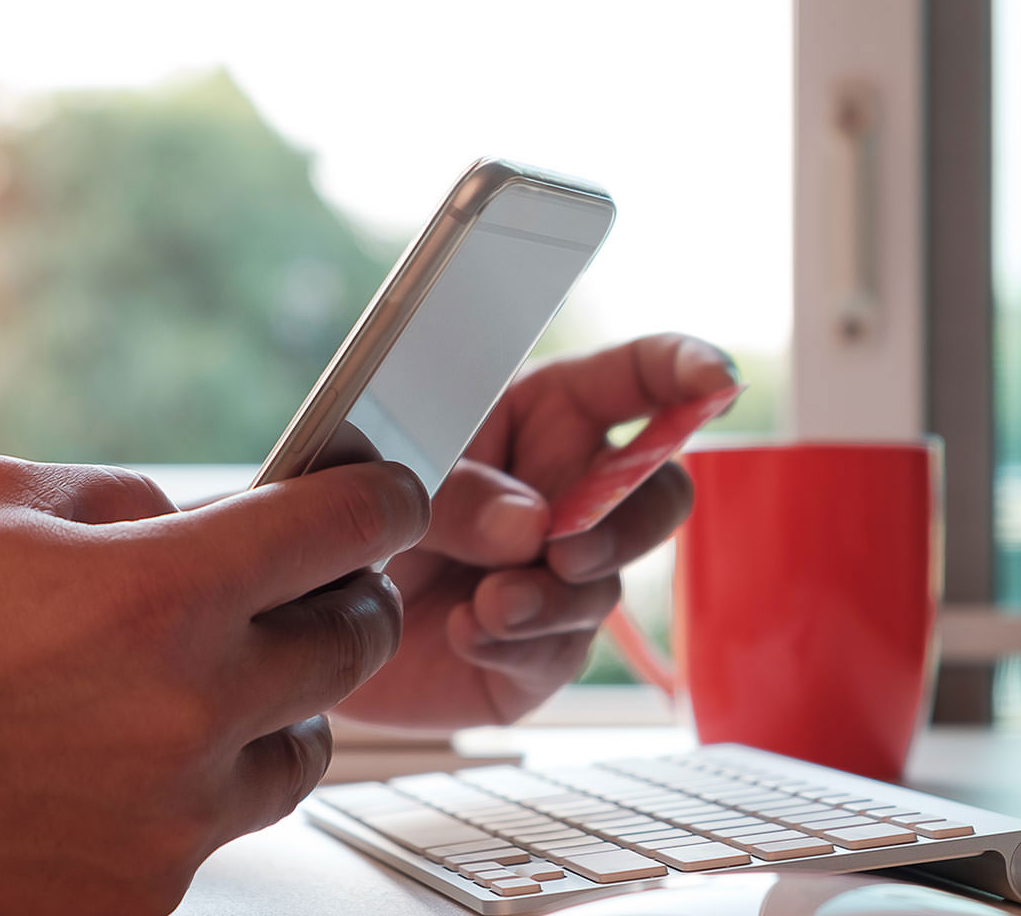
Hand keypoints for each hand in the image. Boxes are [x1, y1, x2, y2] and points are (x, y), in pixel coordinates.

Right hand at [0, 456, 427, 914]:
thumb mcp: (2, 501)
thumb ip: (132, 497)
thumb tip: (208, 517)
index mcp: (160, 596)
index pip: (344, 530)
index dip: (384, 501)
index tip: (388, 500)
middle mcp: (187, 712)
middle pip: (355, 643)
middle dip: (349, 600)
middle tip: (317, 587)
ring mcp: (171, 819)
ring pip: (308, 748)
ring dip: (286, 703)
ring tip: (218, 680)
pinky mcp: (142, 896)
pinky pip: (226, 828)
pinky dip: (206, 786)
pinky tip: (139, 758)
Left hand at [336, 333, 736, 728]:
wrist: (305, 609)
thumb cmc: (353, 507)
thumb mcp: (394, 476)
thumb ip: (459, 494)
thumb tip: (535, 530)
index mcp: (541, 414)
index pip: (636, 378)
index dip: (685, 372)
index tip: (715, 381)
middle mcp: (565, 490)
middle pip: (659, 492)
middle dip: (629, 522)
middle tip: (569, 548)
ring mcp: (561, 571)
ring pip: (606, 580)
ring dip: (554, 595)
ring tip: (490, 602)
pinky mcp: (542, 647)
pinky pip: (563, 647)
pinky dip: (517, 641)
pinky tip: (466, 628)